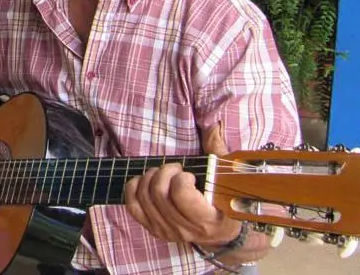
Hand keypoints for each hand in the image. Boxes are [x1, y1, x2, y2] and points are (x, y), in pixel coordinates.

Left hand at [123, 123, 242, 245]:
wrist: (217, 232)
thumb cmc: (222, 201)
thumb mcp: (226, 179)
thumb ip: (219, 151)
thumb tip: (214, 126)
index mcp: (206, 219)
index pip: (181, 194)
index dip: (181, 178)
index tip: (188, 174)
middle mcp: (185, 229)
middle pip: (159, 193)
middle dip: (164, 172)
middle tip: (174, 168)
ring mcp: (166, 231)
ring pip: (145, 197)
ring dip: (150, 177)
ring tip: (162, 173)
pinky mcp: (152, 228)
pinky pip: (133, 206)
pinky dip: (133, 188)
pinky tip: (144, 180)